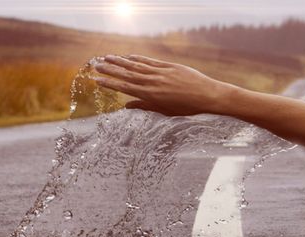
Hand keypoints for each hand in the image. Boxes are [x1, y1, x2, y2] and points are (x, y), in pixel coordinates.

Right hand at [93, 55, 239, 115]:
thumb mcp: (165, 111)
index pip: (125, 88)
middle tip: (95, 65)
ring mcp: (160, 73)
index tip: (96, 80)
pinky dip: (138, 58)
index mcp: (150, 96)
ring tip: (107, 57)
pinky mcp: (169, 66)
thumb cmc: (187, 108)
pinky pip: (150, 61)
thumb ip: (145, 106)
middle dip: (110, 70)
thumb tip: (127, 106)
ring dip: (120, 61)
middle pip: (127, 74)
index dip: (109, 83)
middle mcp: (153, 83)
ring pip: (136, 66)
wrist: (208, 96)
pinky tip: (128, 56)